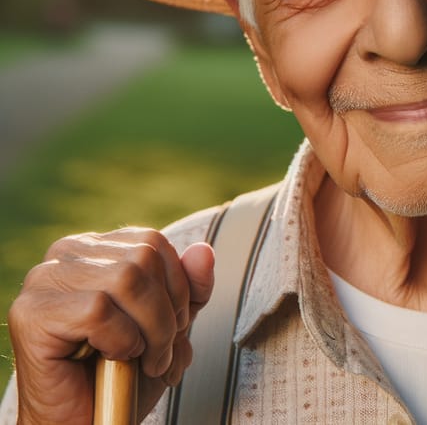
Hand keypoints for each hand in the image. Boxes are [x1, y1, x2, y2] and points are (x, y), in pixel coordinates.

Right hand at [8, 229, 214, 423]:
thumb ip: (190, 285)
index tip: (176, 324)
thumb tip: (204, 251)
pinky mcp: (32, 313)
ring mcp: (44, 280)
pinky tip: (111, 359)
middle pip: (144, 258)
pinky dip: (120, 341)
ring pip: (126, 280)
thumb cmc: (121, 374)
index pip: (153, 242)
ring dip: (150, 330)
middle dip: (167, 311)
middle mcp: (66, 253)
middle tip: (161, 351)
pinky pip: (98, 311)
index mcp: (96, 247)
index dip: (177, 284)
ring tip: (145, 360)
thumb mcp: (169, 323)